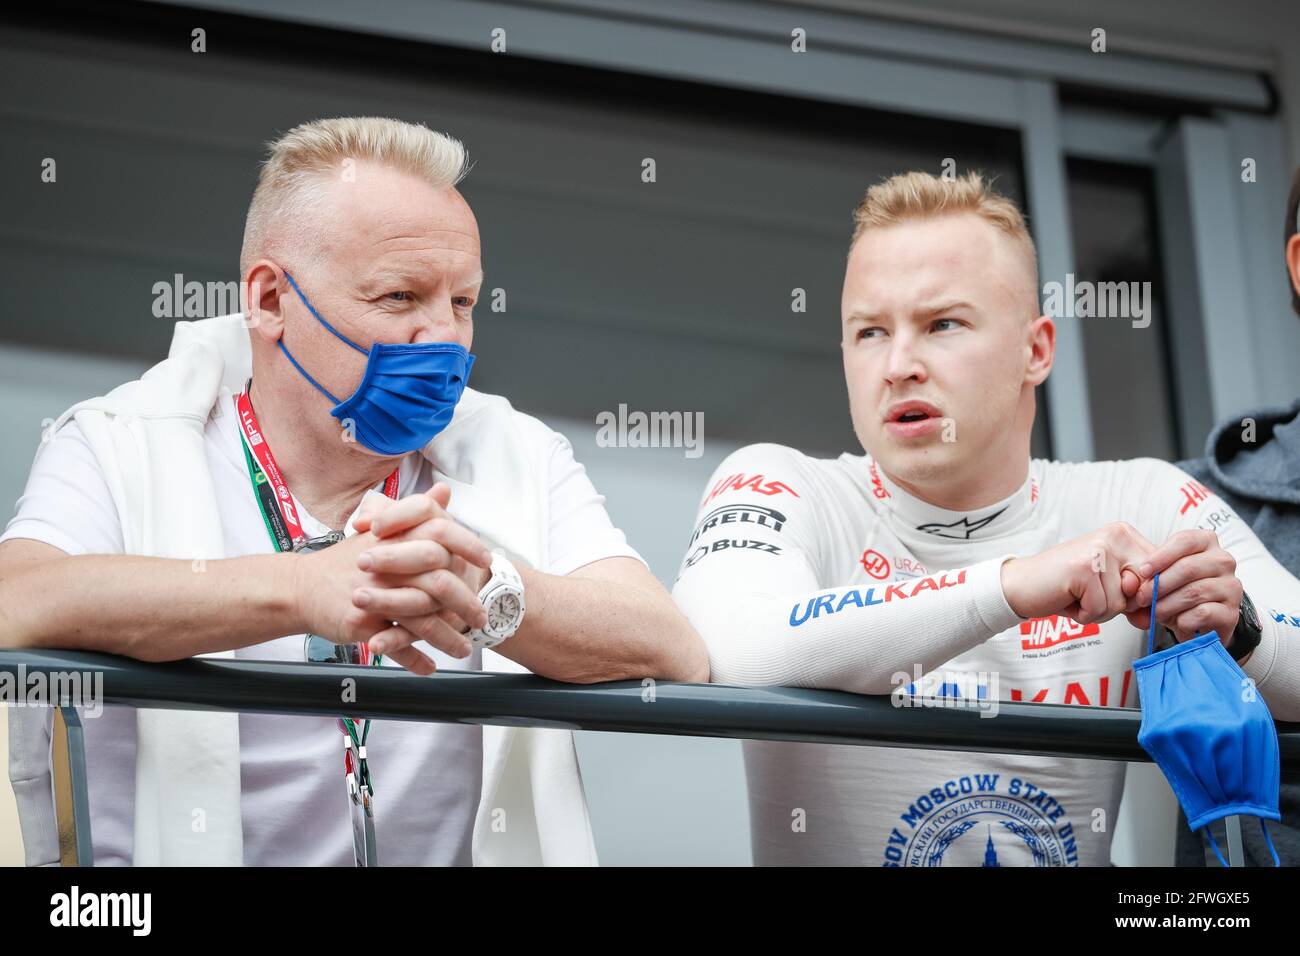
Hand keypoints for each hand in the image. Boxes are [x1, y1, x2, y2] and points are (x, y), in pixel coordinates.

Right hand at [290, 484, 491, 674]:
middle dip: (466, 605)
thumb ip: (416, 512)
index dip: (468, 548)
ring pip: (422, 621)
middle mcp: (386, 566)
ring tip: (464, 648)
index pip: (441, 537)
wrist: (300, 587)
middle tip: (481, 618)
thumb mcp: (379, 530)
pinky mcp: (361, 624)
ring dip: (448, 638)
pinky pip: (396, 646)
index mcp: (394, 540)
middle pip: (438, 584)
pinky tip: (430, 667)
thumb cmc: (344, 562)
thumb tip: (445, 491)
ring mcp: (374, 596)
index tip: (487, 563)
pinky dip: (415, 660)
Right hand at [1000, 522, 1155, 623]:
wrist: (1021, 585)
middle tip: (1090, 592)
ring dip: (1097, 611)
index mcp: (1125, 535)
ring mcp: (1099, 551)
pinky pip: (1100, 609)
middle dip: (1118, 603)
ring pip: (1120, 604)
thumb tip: (1152, 618)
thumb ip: (1137, 599)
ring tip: (1076, 594)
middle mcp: (1115, 536)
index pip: (1159, 574)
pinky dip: (1083, 615)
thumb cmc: (1065, 586)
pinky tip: (1068, 599)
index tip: (1115, 593)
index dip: (1141, 596)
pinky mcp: (1084, 568)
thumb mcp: (1109, 588)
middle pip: (1143, 591)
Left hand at [1125, 529, 1241, 646]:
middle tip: (1142, 597)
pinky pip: (1203, 613)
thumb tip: (1134, 579)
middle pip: (1189, 568)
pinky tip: (1177, 622)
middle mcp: (1223, 561)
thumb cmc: (1175, 591)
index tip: (1142, 571)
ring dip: (1167, 604)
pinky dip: (1183, 619)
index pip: (1185, 540)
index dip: (1161, 556)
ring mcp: (1231, 587)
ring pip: (1194, 592)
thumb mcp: (1161, 576)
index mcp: (1206, 543)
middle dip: (1160, 584)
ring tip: (1155, 611)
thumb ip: (1150, 572)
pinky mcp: (1232, 613)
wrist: (1196, 622)